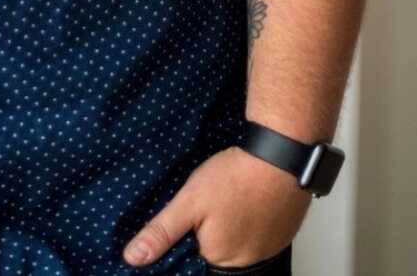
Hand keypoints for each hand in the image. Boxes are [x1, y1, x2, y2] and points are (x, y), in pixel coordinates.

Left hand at [122, 146, 311, 267]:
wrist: (281, 156)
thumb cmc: (235, 178)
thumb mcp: (188, 201)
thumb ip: (162, 231)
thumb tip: (134, 257)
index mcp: (220, 259)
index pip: (195, 258)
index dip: (190, 236)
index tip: (191, 217)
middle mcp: (248, 261)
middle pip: (219, 251)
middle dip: (211, 229)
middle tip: (212, 201)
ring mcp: (269, 247)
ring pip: (240, 241)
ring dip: (232, 224)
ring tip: (228, 197)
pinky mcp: (283, 232)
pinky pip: (260, 232)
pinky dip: (251, 218)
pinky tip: (245, 197)